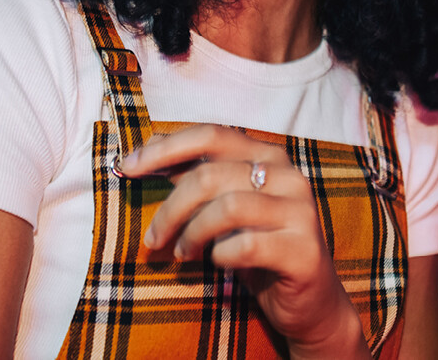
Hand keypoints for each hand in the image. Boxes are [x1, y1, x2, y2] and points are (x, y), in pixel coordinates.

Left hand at [120, 124, 367, 358]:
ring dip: (192, 233)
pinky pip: (246, 245)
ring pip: (227, 207)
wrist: (309, 301)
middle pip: (211, 174)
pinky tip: (219, 262)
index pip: (212, 135)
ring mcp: (301, 212)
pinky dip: (221, 255)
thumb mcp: (224, 208)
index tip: (128, 166)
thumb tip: (149, 150)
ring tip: (183, 253)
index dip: (165, 148)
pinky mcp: (304, 250)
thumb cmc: (260, 249)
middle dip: (171, 207)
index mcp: (269, 156)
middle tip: (154, 238)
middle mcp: (289, 176)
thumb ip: (196, 176)